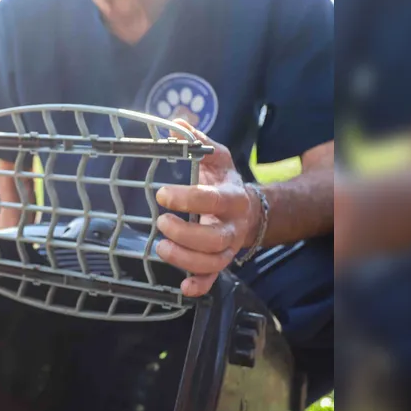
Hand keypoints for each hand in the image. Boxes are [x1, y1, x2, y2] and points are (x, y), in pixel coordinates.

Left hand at [153, 119, 261, 296]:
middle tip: (161, 222)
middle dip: (186, 234)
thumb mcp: (216, 158)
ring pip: (212, 262)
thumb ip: (198, 142)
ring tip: (161, 247)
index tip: (162, 194)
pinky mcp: (219, 263)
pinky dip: (199, 287)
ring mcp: (227, 247)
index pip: (214, 200)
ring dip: (186, 259)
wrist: (248, 210)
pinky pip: (212, 280)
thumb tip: (176, 123)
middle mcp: (233, 226)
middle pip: (214, 238)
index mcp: (232, 197)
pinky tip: (183, 288)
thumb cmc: (223, 182)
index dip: (189, 199)